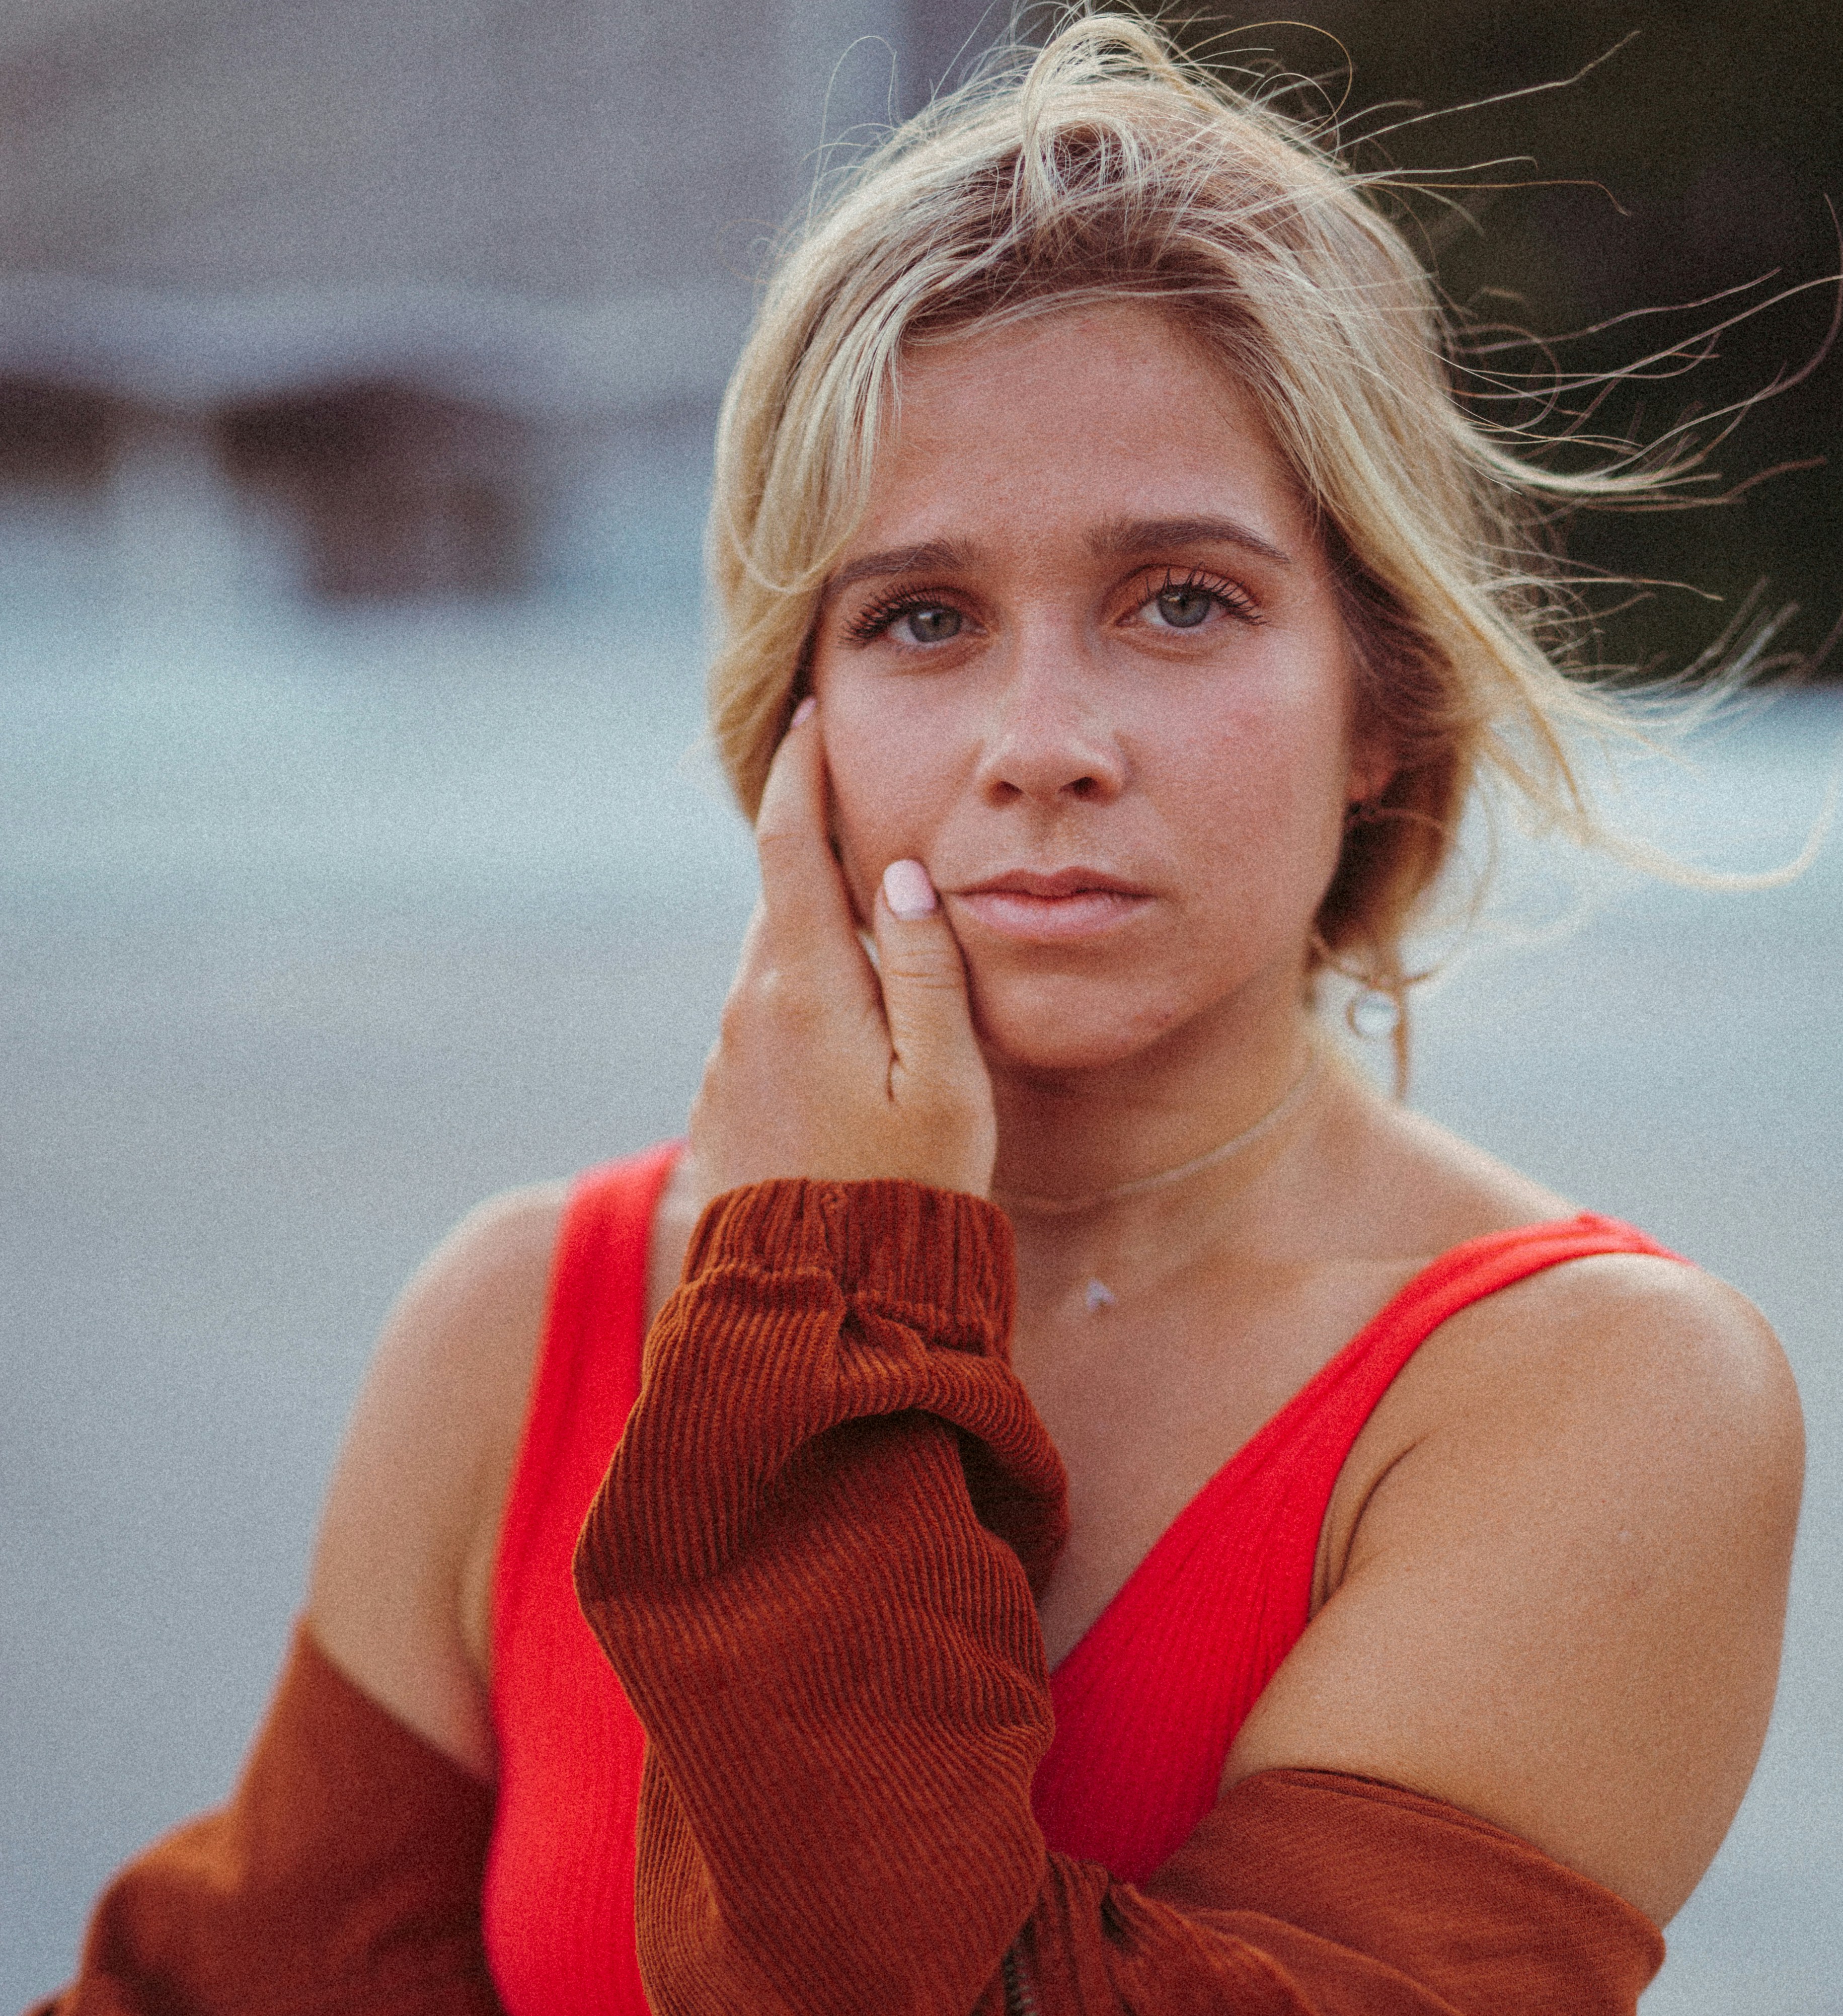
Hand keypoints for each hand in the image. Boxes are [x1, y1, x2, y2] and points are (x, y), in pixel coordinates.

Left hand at [684, 701, 996, 1203]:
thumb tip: (904, 877)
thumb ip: (930, 972)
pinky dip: (805, 1019)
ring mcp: (728, 1059)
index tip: (808, 712)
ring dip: (821, 956)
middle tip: (865, 835)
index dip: (800, 768)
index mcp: (805, 985)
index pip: (788, 841)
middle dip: (820, 865)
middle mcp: (749, 1009)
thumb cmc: (904, 1195)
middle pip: (784, 903)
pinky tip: (849, 1068)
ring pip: (776, 969)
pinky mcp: (722, 1105)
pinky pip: (766, 1030)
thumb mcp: (948, 1084)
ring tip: (877, 976)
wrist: (817, 1303)